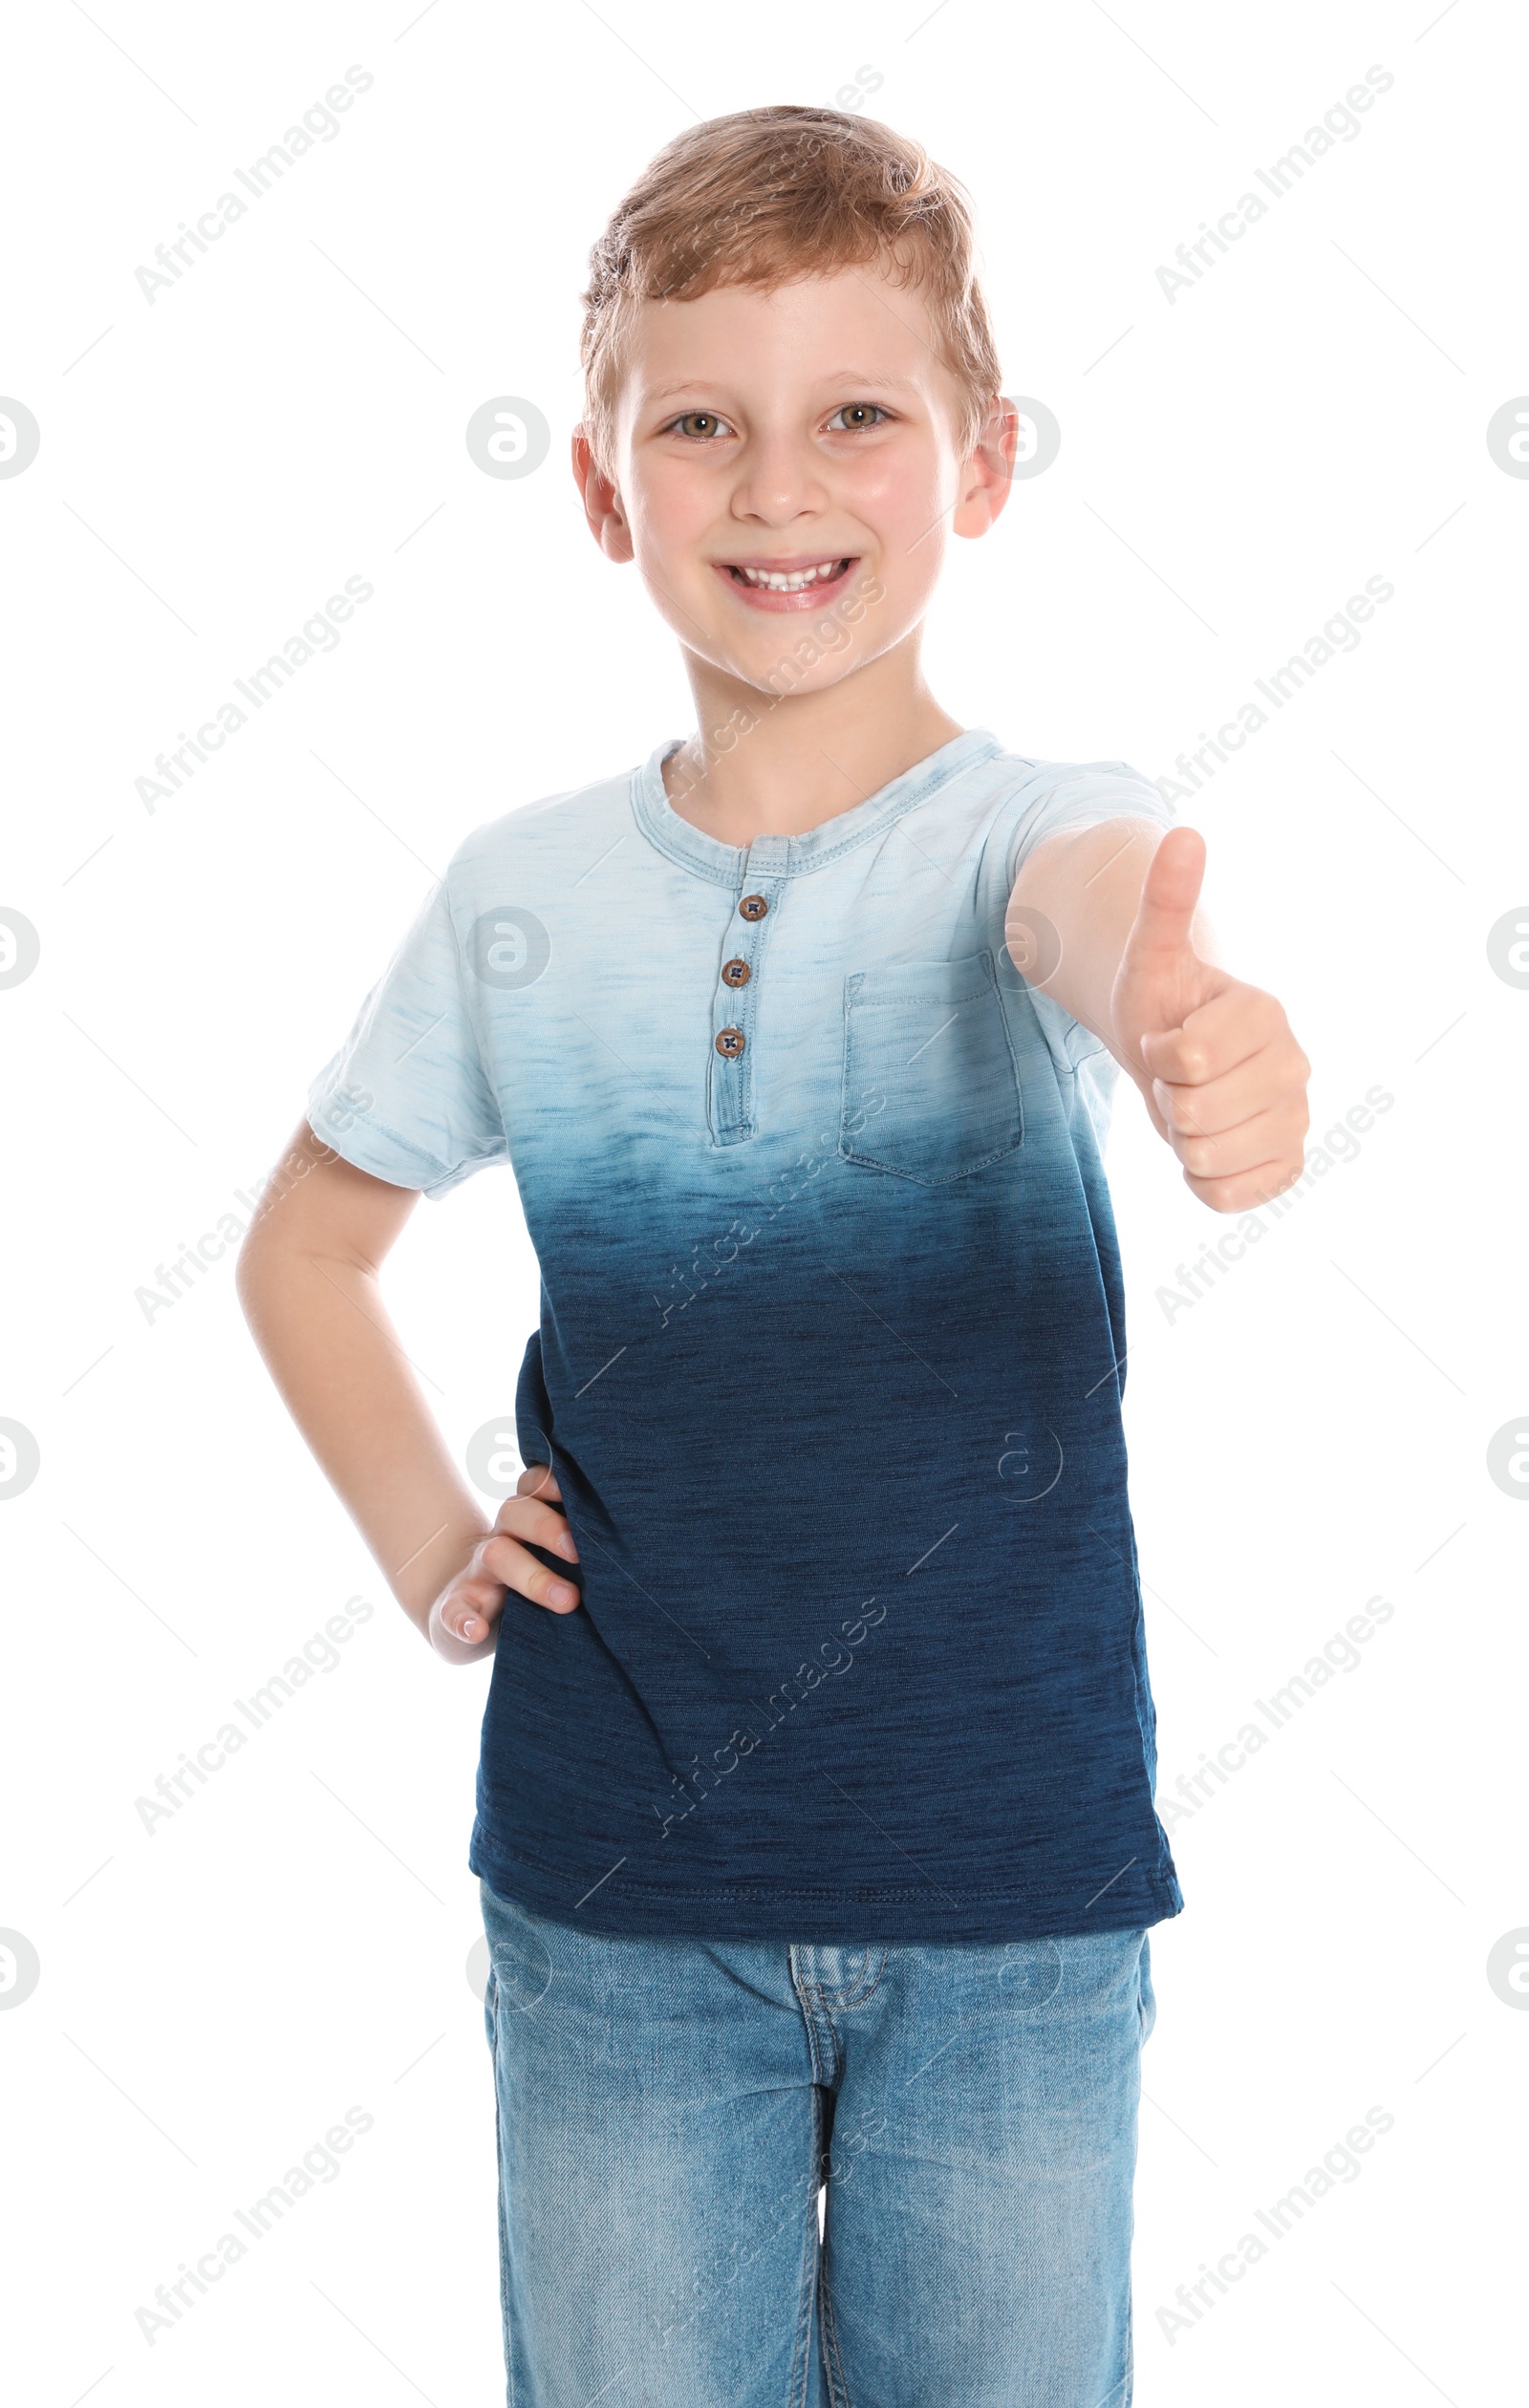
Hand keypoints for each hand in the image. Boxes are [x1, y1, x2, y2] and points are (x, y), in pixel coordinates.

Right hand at [426, 1462, 580, 1655]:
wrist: (469, 1615)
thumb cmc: (535, 1580)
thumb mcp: (557, 1557)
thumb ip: (586, 1542)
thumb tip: (648, 1539)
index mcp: (528, 1519)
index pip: (535, 1483)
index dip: (555, 1481)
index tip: (581, 1492)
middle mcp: (503, 1536)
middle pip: (516, 1512)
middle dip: (549, 1527)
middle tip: (581, 1553)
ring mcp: (478, 1572)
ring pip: (495, 1555)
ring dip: (531, 1576)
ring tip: (567, 1601)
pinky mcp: (457, 1609)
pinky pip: (453, 1609)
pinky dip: (464, 1618)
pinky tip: (477, 1628)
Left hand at [1111, 825, 1310, 1213]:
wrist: (1176, 1058)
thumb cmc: (1161, 1004)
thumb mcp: (1151, 955)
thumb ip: (1165, 902)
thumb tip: (1184, 833)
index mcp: (1266, 1013)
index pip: (1186, 1060)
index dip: (1158, 1055)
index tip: (1170, 1038)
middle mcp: (1296, 1066)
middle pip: (1194, 1116)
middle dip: (1167, 1099)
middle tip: (1179, 1077)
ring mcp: (1297, 1119)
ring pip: (1206, 1159)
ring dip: (1181, 1140)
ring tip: (1192, 1106)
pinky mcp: (1290, 1166)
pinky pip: (1227, 1198)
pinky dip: (1203, 1182)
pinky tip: (1210, 1146)